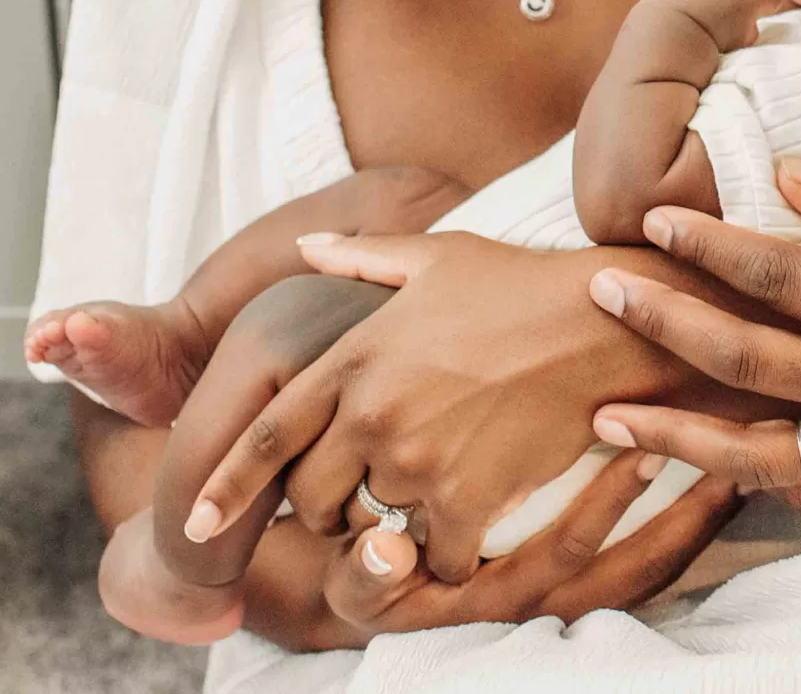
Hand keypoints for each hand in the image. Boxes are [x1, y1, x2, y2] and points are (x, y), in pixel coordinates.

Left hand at [185, 232, 793, 583]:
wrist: (605, 324)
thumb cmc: (525, 285)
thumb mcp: (440, 256)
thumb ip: (363, 258)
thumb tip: (307, 247)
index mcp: (355, 355)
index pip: (267, 434)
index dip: (224, 486)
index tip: (195, 524)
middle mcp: (372, 412)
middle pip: (312, 497)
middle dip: (328, 505)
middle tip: (366, 494)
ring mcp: (417, 459)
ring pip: (375, 524)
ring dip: (396, 521)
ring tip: (432, 494)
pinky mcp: (467, 498)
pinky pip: (435, 553)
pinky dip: (449, 551)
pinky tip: (474, 526)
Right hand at [315, 452, 740, 639]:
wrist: (379, 606)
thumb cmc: (371, 581)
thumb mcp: (356, 583)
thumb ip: (366, 573)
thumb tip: (384, 550)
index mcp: (496, 601)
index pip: (564, 553)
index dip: (608, 507)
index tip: (647, 450)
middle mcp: (542, 613)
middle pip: (632, 572)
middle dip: (686, 518)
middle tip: (731, 457)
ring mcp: (568, 608)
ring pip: (650, 576)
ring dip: (697, 526)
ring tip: (743, 466)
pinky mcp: (584, 597)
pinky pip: (648, 575)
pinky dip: (686, 534)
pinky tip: (721, 488)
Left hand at [584, 159, 800, 510]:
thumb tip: (785, 173)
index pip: (775, 272)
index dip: (705, 245)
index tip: (651, 221)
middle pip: (741, 358)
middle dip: (662, 323)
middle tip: (600, 292)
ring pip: (751, 448)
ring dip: (673, 430)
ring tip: (606, 418)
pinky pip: (799, 490)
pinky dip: (739, 480)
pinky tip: (697, 465)